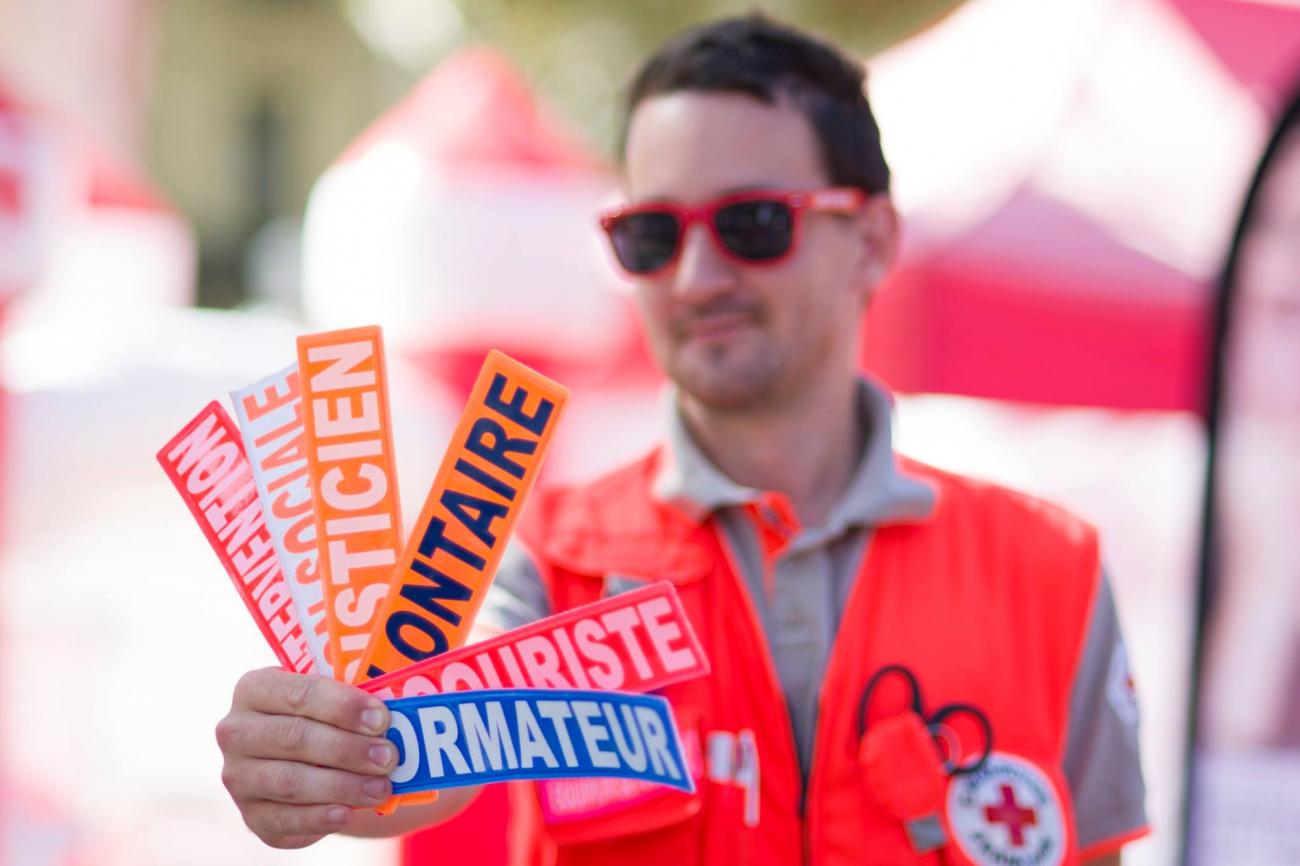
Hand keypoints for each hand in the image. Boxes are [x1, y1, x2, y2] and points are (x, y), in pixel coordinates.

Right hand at [215, 667, 397, 847]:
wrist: (307, 759)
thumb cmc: (326, 716)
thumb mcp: (335, 697)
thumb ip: (358, 695)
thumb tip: (405, 705)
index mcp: (255, 689)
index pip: (299, 693)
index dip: (343, 706)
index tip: (382, 718)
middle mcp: (237, 732)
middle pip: (295, 738)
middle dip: (348, 749)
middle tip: (389, 756)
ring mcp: (239, 777)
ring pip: (291, 782)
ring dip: (342, 785)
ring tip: (382, 787)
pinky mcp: (252, 816)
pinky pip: (285, 819)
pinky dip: (318, 818)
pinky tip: (347, 813)